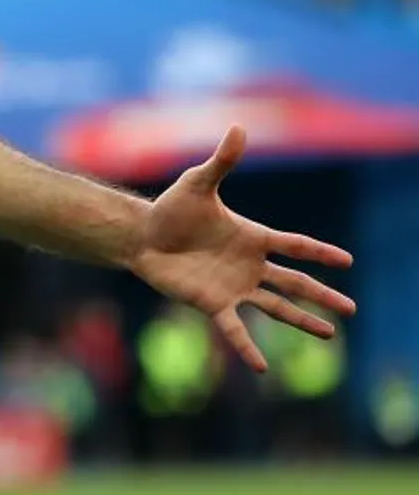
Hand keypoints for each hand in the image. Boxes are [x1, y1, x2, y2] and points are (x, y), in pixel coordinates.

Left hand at [129, 125, 354, 371]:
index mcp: (252, 237)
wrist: (142, 235)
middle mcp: (249, 265)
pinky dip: (248, 347)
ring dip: (302, 321)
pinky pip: (235, 330)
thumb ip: (222, 162)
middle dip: (323, 294)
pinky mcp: (212, 303)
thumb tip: (239, 126)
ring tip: (330, 334)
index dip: (319, 252)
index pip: (294, 245)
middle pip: (295, 282)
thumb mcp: (198, 184)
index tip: (347, 260)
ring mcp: (233, 286)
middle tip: (352, 308)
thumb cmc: (170, 208)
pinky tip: (262, 367)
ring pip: (276, 307)